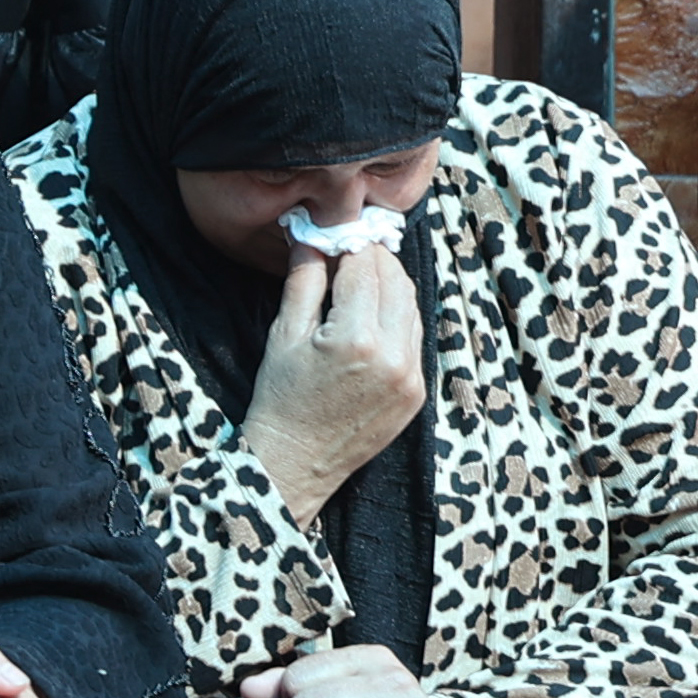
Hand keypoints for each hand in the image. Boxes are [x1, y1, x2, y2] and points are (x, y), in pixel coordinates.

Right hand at [242, 245, 423, 519]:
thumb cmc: (280, 400)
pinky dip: (396, 317)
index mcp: (355, 338)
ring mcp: (410, 375)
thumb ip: (303, 281)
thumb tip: (310, 237)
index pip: (364, 268)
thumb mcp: (284, 336)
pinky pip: (413, 337)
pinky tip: (371, 316)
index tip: (336, 234)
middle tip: (349, 251)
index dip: (350, 244)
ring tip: (359, 281)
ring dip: (389, 285)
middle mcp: (392, 355)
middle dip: (374, 260)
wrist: (295, 462)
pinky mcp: (417, 391)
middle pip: (396, 280)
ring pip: (411, 305)